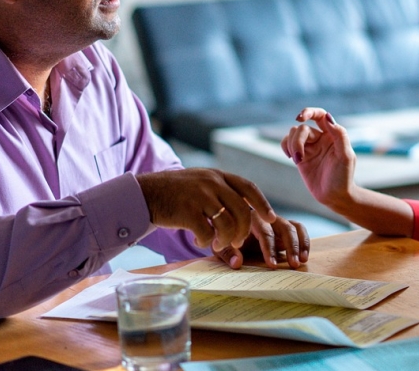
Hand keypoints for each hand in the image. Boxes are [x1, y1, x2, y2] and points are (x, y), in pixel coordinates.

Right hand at [137, 168, 276, 251]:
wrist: (146, 194)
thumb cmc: (177, 193)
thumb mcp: (201, 183)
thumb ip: (222, 192)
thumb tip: (248, 211)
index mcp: (218, 175)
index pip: (249, 187)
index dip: (263, 204)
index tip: (272, 218)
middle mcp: (211, 183)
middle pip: (242, 210)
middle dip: (244, 230)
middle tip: (239, 241)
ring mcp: (200, 196)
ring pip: (227, 223)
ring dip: (226, 239)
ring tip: (217, 243)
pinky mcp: (187, 211)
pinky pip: (206, 233)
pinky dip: (206, 241)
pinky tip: (199, 240)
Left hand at [213, 211, 310, 269]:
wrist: (228, 225)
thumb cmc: (225, 237)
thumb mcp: (220, 246)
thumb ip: (227, 254)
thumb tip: (237, 264)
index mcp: (250, 219)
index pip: (264, 233)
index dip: (270, 249)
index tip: (273, 265)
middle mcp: (266, 217)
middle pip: (283, 227)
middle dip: (290, 247)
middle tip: (293, 264)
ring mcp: (277, 221)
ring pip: (293, 227)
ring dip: (299, 245)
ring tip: (301, 262)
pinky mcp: (285, 225)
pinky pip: (299, 229)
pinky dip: (304, 241)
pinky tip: (305, 256)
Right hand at [281, 108, 356, 208]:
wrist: (335, 196)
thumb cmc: (344, 177)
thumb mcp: (345, 156)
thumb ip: (339, 135)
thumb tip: (328, 117)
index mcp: (333, 134)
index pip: (320, 115)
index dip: (309, 112)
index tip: (299, 118)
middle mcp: (321, 138)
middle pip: (302, 128)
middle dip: (297, 141)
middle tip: (298, 158)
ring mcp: (310, 147)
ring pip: (293, 134)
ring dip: (291, 145)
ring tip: (297, 160)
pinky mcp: (300, 156)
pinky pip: (287, 143)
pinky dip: (285, 147)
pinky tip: (291, 157)